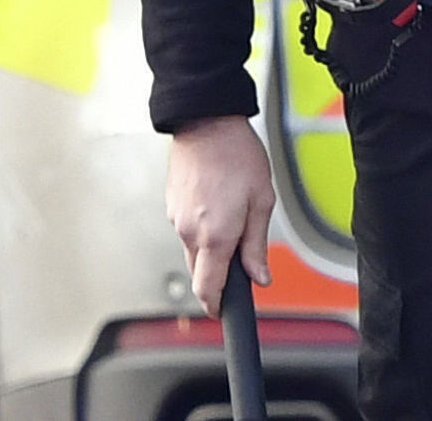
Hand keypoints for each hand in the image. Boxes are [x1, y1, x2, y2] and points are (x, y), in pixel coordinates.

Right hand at [166, 115, 274, 314]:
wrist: (206, 121)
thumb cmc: (236, 154)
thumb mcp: (261, 200)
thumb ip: (256, 245)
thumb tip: (259, 276)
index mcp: (215, 235)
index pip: (209, 289)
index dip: (217, 306)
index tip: (225, 310)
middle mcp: (189, 232)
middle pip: (199, 273)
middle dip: (218, 274)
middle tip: (240, 255)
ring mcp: (176, 218)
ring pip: (192, 250)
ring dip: (210, 247)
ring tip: (231, 214)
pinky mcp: (170, 205)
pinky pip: (186, 229)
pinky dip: (201, 228)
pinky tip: (216, 204)